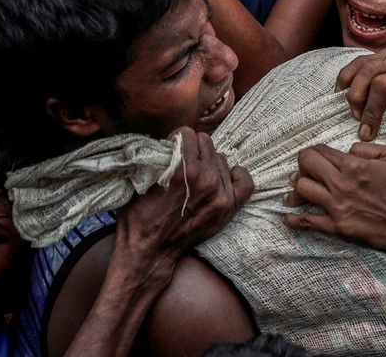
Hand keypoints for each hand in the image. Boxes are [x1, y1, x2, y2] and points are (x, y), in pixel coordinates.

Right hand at [113, 128, 253, 288]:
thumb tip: (174, 140)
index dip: (176, 140)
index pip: (187, 133)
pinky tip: (222, 177)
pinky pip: (245, 180)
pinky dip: (235, 175)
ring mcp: (220, 195)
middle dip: (192, 149)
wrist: (150, 251)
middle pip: (206, 142)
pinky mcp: (228, 208)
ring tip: (196, 176)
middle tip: (183, 163)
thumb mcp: (142, 179)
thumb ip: (160, 156)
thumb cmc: (140, 216)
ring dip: (209, 163)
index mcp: (182, 170)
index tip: (171, 149)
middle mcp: (205, 180)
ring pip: (222, 158)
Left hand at [282, 143, 385, 265]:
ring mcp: (337, 207)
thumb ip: (365, 147)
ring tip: (296, 187)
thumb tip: (347, 151)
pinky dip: (294, 219)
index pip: (321, 151)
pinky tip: (287, 216)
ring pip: (302, 189)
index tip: (315, 154)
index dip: (315, 150)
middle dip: (303, 162)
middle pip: (306, 165)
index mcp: (353, 165)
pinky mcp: (337, 227)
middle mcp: (341, 184)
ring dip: (297, 186)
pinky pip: (308, 222)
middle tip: (305, 167)